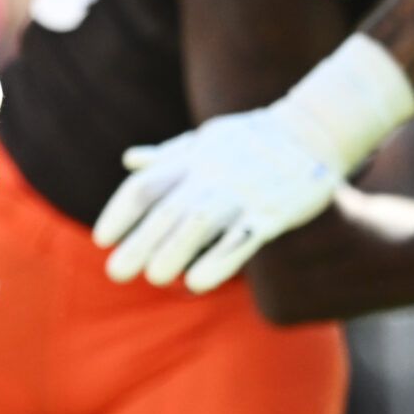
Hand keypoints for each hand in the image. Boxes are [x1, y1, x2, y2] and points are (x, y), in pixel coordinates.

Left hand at [91, 107, 342, 293]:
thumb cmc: (249, 140)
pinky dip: (219, 260)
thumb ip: (167, 155)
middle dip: (139, 242)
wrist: (311, 131)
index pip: (144, 186)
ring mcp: (242, 192)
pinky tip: (197, 282)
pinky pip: (243, 238)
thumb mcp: (205, 139)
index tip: (101, 240)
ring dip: (174, 250)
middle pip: (167, 210)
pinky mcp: (274, 211)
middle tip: (115, 273)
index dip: (119, 213)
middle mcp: (211, 175)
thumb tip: (129, 160)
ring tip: (154, 277)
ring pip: (200, 223)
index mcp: (190, 159)